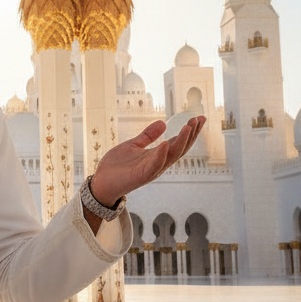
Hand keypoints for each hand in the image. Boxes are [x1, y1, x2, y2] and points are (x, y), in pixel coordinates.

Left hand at [90, 116, 205, 207]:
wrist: (101, 183)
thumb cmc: (116, 167)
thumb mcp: (133, 145)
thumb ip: (148, 136)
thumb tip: (163, 123)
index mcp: (157, 156)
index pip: (177, 142)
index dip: (189, 131)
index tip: (199, 118)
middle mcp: (158, 163)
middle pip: (179, 149)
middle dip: (190, 134)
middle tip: (199, 119)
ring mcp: (151, 170)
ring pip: (171, 156)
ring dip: (181, 141)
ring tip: (189, 127)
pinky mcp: (141, 176)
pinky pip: (154, 166)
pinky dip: (161, 155)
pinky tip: (166, 143)